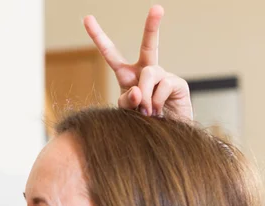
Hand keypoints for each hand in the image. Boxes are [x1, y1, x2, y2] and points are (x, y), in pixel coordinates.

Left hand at [84, 5, 192, 119]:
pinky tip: (159, 112)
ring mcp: (163, 76)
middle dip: (152, 26)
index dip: (99, 37)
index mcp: (127, 75)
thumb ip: (127, 101)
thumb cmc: (142, 122)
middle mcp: (146, 71)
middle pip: (149, 44)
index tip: (87, 19)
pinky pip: (163, 86)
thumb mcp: (127, 113)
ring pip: (149, 73)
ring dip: (145, 95)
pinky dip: (156, 102)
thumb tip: (138, 90)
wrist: (164, 134)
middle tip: (157, 8)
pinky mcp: (177, 83)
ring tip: (147, 112)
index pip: (111, 54)